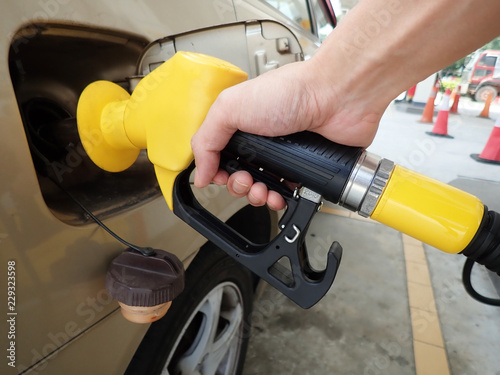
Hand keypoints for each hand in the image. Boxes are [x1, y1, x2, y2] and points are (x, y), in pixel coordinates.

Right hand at [191, 58, 383, 209]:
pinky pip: (287, 193)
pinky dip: (280, 199)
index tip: (220, 176)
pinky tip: (279, 196)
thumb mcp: (231, 108)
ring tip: (263, 191)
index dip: (216, 171)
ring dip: (257, 196)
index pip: (219, 156)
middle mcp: (261, 140)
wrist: (335, 97)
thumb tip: (199, 174)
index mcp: (240, 124)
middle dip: (237, 185)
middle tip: (245, 180)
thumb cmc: (290, 92)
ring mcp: (283, 156)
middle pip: (239, 175)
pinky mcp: (304, 168)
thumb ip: (207, 139)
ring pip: (262, 188)